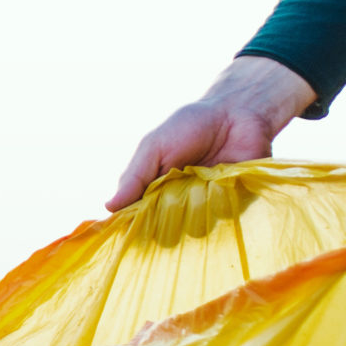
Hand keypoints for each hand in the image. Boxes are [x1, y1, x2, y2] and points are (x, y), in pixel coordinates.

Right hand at [107, 57, 317, 210]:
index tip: (135, 225)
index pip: (140, 220)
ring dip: (194, 212)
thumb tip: (108, 207)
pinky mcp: (233, 204)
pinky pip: (223, 220)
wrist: (237, 113)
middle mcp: (179, 204)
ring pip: (194, 230)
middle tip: (172, 198)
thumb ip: (134, 178)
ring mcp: (206, 206)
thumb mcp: (154, 147)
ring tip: (201, 184)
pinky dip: (221, 205)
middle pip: (166, 232)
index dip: (136, 225)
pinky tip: (222, 184)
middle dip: (166, 221)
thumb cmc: (189, 127)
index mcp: (154, 191)